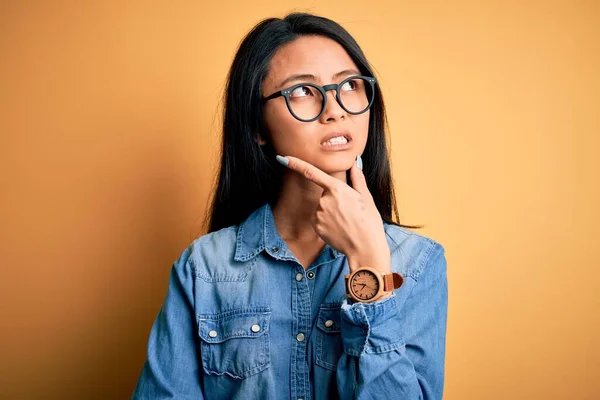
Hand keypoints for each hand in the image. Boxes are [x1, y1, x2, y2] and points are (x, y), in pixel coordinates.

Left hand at [276, 155, 390, 273]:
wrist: (365, 247)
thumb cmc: (369, 221)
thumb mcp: (366, 197)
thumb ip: (357, 178)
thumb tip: (356, 163)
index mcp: (337, 189)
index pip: (311, 172)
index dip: (295, 164)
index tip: (283, 158)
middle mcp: (324, 200)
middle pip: (324, 195)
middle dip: (334, 200)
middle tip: (349, 212)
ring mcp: (319, 214)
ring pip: (321, 208)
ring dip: (331, 213)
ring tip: (346, 222)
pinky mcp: (316, 226)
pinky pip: (319, 219)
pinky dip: (326, 223)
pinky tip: (338, 229)